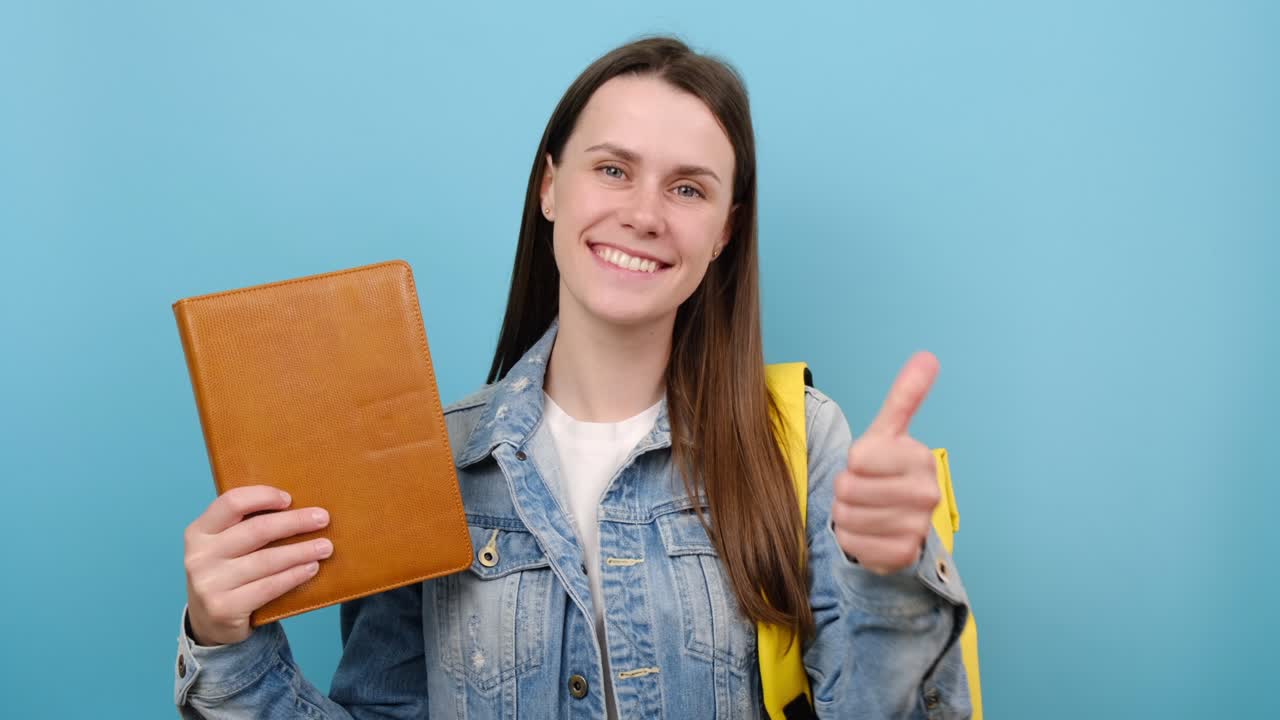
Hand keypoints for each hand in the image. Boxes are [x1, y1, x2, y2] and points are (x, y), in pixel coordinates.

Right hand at [183, 485, 332, 645]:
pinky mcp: (224, 608)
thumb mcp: (224, 546)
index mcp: (199, 532)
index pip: (231, 503)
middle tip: (323, 518)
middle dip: (295, 522)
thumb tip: (298, 506)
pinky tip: (311, 568)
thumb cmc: (227, 573)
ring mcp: (209, 584)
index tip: (289, 499)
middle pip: (256, 530)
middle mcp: (199, 556)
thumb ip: (244, 526)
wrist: (209, 621)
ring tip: (325, 547)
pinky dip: (294, 575)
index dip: (262, 496)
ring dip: (302, 551)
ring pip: (267, 560)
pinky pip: (269, 587)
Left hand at [832, 352, 941, 574]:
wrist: (898, 523)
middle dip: (846, 489)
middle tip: (865, 490)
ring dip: (847, 514)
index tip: (869, 465)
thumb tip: (927, 357)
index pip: (857, 457)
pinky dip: (852, 538)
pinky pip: (852, 543)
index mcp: (921, 458)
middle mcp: (927, 494)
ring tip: (866, 510)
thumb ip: (905, 396)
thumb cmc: (886, 472)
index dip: (854, 461)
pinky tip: (869, 532)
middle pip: (848, 488)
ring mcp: (917, 527)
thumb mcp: (889, 433)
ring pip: (846, 517)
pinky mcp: (902, 555)